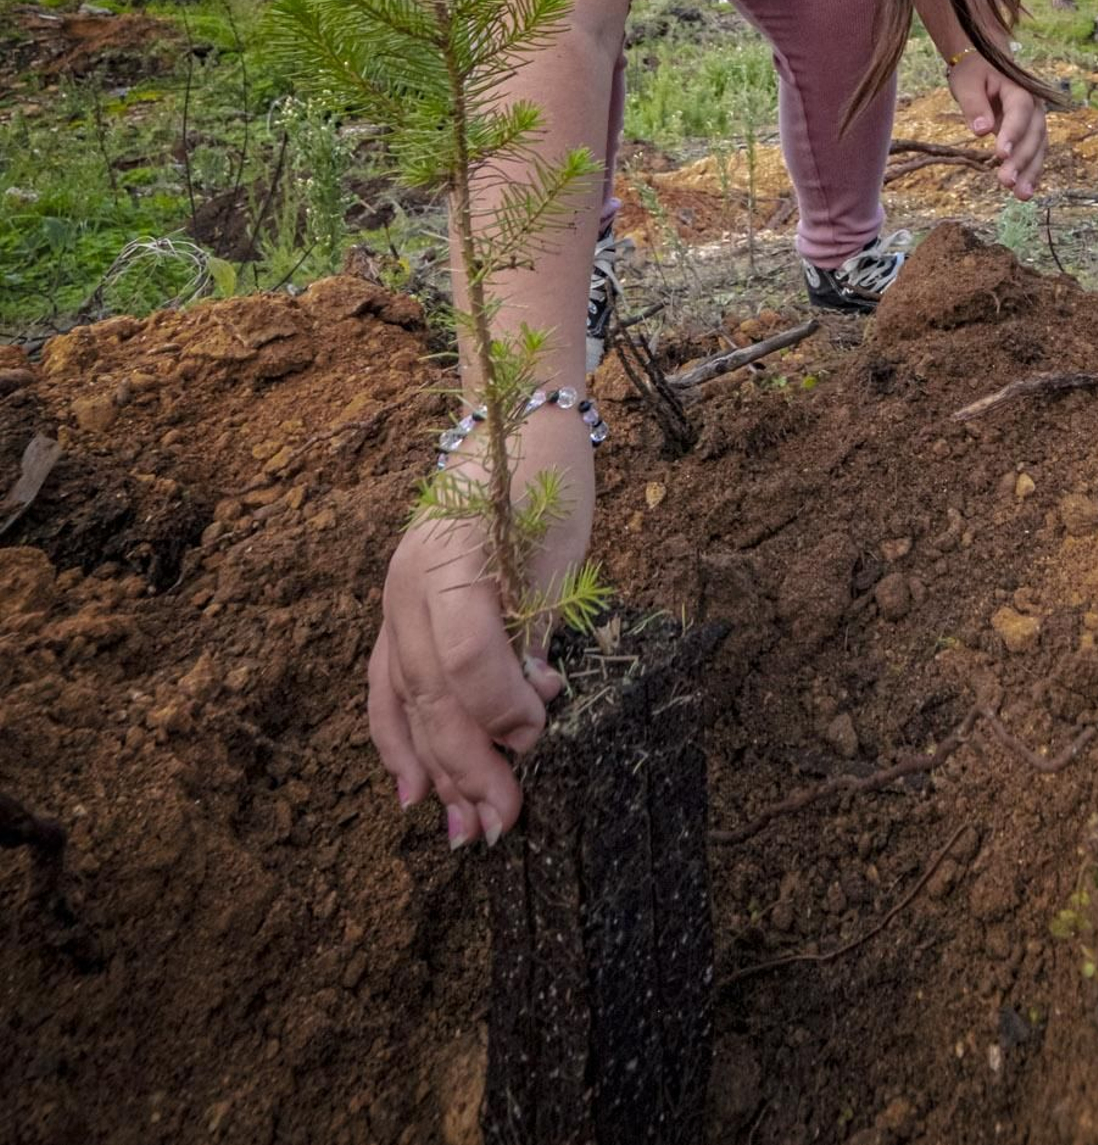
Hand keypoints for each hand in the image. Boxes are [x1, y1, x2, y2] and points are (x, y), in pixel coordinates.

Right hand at [367, 414, 595, 846]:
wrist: (513, 420)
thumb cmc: (549, 482)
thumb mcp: (556, 554)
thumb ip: (532, 634)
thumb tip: (527, 717)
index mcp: (450, 556)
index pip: (465, 658)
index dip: (503, 708)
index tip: (543, 736)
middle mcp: (407, 582)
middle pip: (430, 692)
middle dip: (468, 765)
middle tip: (502, 823)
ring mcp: (391, 596)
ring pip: (404, 699)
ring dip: (434, 769)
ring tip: (460, 831)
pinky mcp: (393, 608)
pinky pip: (386, 683)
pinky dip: (397, 739)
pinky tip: (412, 790)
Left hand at [947, 55, 1047, 198]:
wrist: (986, 66)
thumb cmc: (974, 73)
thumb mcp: (967, 83)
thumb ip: (974, 105)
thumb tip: (981, 131)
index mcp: (1019, 88)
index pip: (1019, 111)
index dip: (1013, 133)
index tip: (1001, 154)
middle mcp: (1034, 105)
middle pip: (1033, 133)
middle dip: (1022, 159)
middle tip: (1006, 181)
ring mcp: (1035, 120)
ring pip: (1039, 147)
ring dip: (1031, 171)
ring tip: (1021, 195)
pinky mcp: (1030, 134)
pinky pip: (1035, 153)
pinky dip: (1031, 172)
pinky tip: (1025, 192)